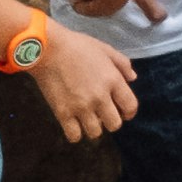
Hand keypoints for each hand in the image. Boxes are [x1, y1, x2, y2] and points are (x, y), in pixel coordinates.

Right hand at [33, 24, 137, 143]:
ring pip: (95, 133)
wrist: (48, 49)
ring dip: (93, 127)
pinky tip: (73, 124)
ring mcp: (81, 107)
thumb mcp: (105, 49)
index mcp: (113, 80)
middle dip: (111, 121)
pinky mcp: (63, 113)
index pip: (131, 107)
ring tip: (87, 118)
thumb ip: (122, 63)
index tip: (123, 112)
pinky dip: (75, 133)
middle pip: (115, 125)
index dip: (129, 113)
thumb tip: (133, 78)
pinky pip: (74, 136)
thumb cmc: (78, 46)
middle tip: (103, 114)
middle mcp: (100, 97)